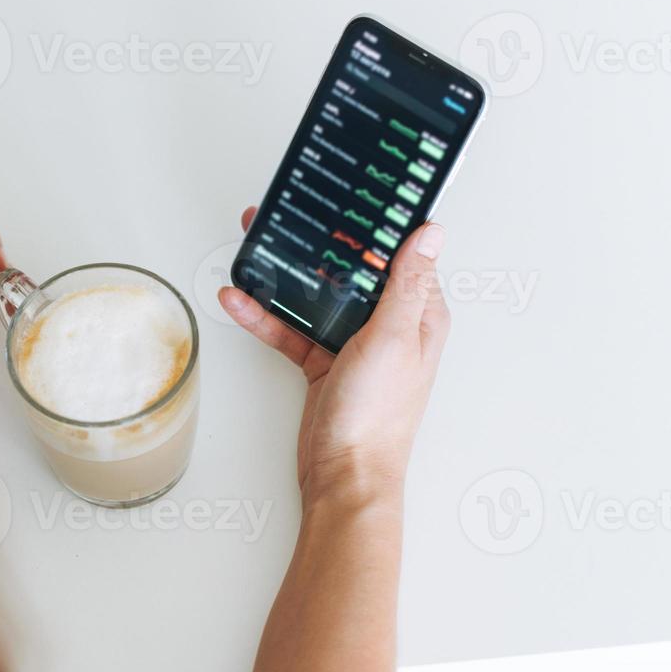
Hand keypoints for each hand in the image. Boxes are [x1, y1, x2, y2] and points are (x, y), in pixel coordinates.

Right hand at [218, 207, 449, 507]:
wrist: (345, 475)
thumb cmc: (379, 416)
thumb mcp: (394, 338)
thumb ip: (406, 284)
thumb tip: (430, 233)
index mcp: (418, 315)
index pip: (400, 255)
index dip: (376, 226)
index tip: (352, 196)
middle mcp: (389, 325)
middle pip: (352, 271)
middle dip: (320, 243)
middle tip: (291, 213)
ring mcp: (354, 344)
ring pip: (317, 296)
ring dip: (285, 276)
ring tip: (255, 247)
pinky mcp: (322, 362)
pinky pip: (291, 329)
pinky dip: (265, 315)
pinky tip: (240, 299)